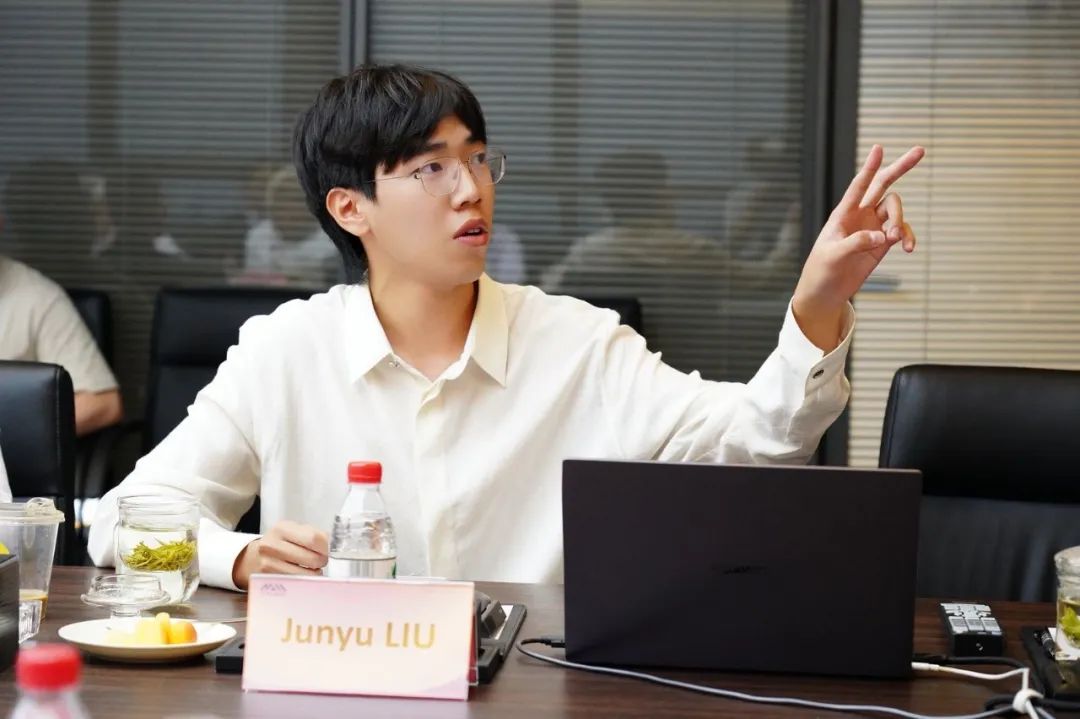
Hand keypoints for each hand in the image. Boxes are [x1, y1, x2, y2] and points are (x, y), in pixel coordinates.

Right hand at [231, 520, 328, 589]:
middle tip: (319, 560)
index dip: (326, 546)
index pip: (314, 538)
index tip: (328, 550)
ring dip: (315, 573)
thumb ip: (313, 534)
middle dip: (322, 561)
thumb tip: (332, 545)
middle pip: (313, 558)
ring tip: (310, 568)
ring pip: (308, 574)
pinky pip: (298, 584)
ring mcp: (269, 565)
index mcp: (282, 528)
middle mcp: (272, 545)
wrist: (251, 558)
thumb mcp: (292, 530)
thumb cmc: (279, 543)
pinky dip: (305, 581)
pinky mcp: (269, 581)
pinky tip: (301, 575)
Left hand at [792, 144, 924, 349]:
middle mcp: (860, 215)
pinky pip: (902, 231)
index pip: (859, 184)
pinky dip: (908, 237)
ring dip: (900, 221)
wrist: (826, 290)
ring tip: (896, 241)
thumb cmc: (822, 270)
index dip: (869, 166)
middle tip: (920, 151)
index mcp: (843, 213)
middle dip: (901, 168)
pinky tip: (908, 248)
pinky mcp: (883, 242)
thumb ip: (857, 243)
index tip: (879, 148)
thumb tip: (883, 236)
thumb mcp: (835, 256)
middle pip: (883, 185)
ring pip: (895, 210)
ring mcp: (873, 227)